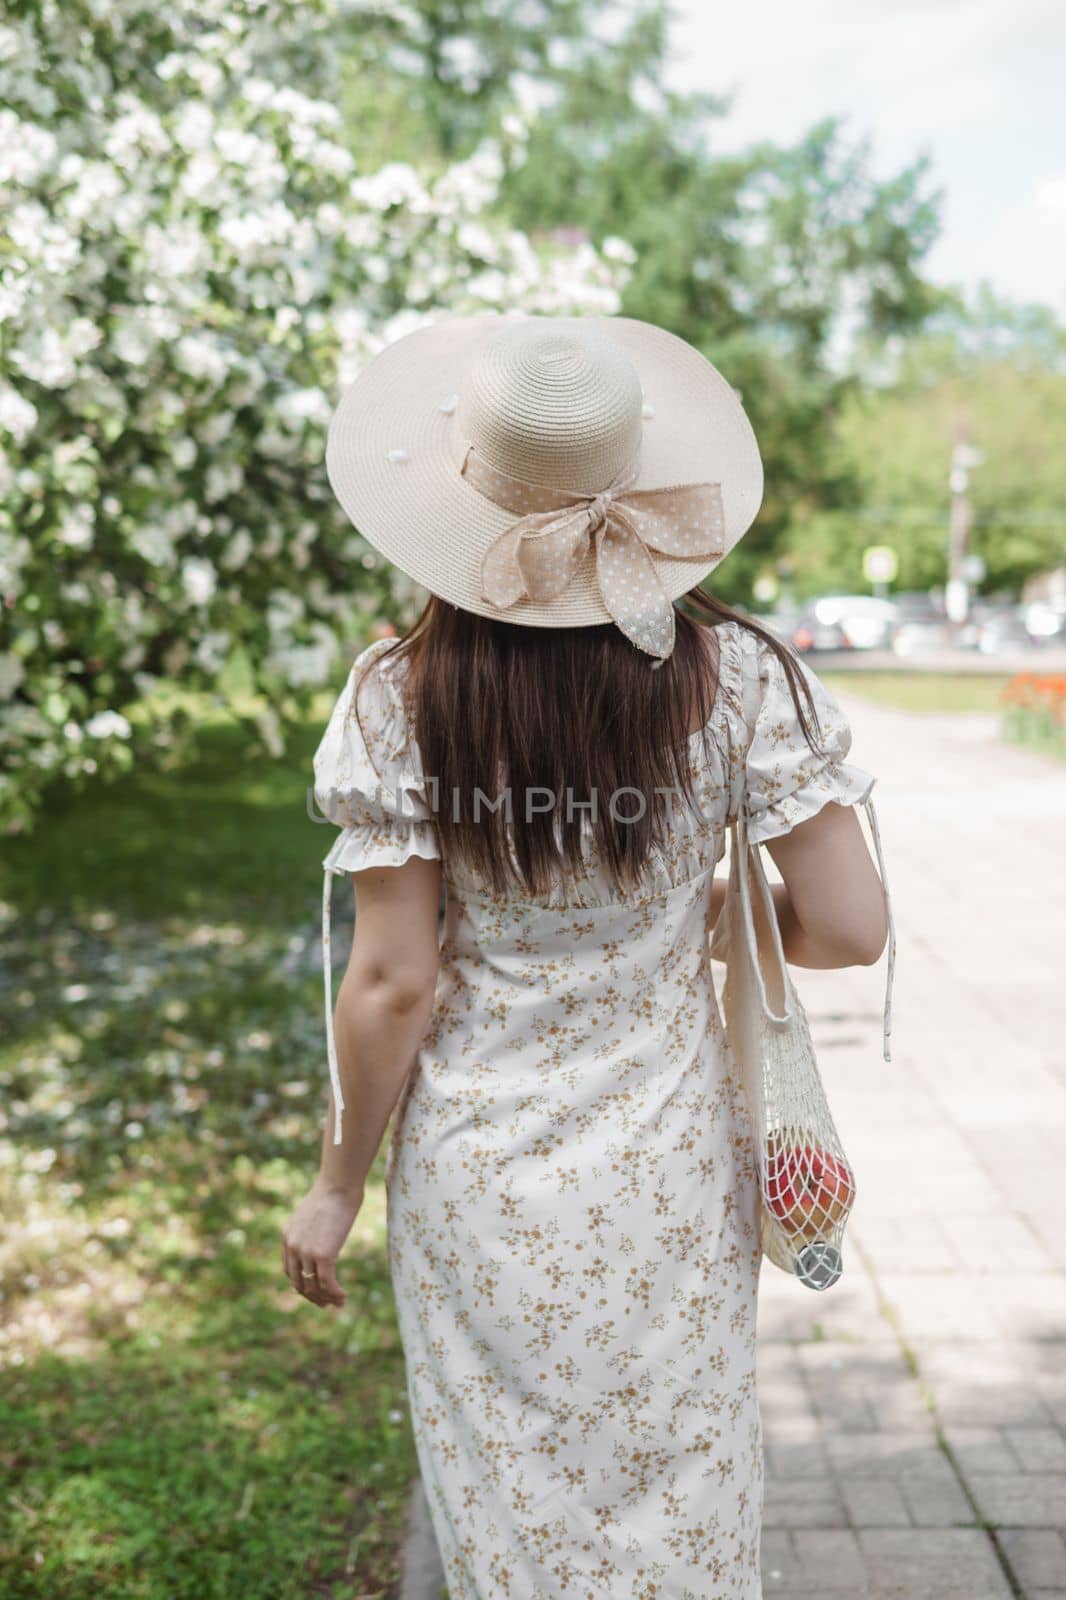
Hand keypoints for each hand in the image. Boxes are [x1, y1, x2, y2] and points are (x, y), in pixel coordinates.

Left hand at [281, 1176, 363, 1308]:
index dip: (302, 1285)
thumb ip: (312, 1229)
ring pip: (313, 1286)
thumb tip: (324, 1236)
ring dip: (326, 1298)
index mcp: (287, 1236)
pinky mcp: (324, 1254)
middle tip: (326, 1305)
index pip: (289, 1271)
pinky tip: (343, 1297)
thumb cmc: (333, 1192)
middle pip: (299, 1283)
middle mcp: (292, 1246)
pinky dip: (335, 1294)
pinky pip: (327, 1283)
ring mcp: (306, 1251)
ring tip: (339, 1303)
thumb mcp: (314, 1212)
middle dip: (312, 1297)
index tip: (315, 1292)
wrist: (339, 1184)